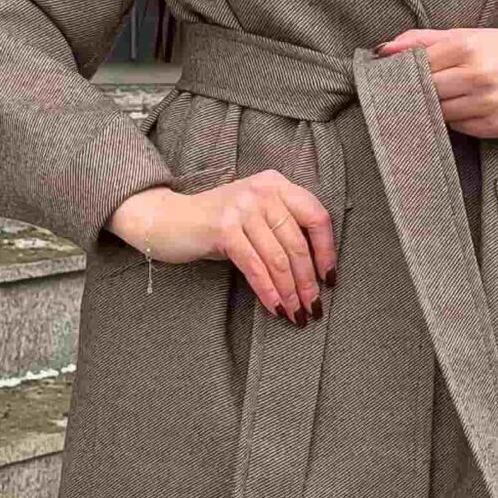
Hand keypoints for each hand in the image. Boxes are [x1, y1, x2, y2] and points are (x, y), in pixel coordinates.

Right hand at [106, 170, 335, 322]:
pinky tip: (274, 306)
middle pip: (297, 243)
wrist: (168, 219)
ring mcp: (242, 208)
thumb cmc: (216, 224)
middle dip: (307, 281)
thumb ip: (282, 228)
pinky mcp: (224, 228)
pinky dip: (267, 290)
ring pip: (277, 258)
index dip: (326, 251)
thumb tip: (314, 271)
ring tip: (296, 313)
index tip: (328, 279)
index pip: (316, 216)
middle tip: (313, 307)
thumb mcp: (254, 216)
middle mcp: (262, 191)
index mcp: (276, 184)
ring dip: (290, 292)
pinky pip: (254, 266)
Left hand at [372, 25, 497, 136]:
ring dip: (439, 108)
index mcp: (467, 47)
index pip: (418, 66)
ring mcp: (488, 104)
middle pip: (427, 92)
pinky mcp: (497, 126)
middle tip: (422, 90)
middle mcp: (477, 76)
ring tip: (450, 97)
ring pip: (441, 113)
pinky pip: (461, 128)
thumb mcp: (468, 35)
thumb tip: (382, 49)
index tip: (402, 76)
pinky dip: (459, 120)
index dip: (407, 73)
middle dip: (422, 92)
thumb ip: (423, 40)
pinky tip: (468, 108)